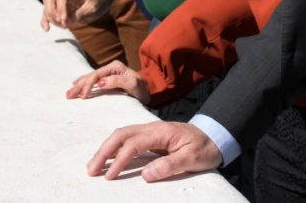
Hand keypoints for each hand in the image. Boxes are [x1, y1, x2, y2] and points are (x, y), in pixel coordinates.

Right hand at [40, 0, 111, 29]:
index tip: (65, 20)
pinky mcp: (59, 10)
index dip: (60, 8)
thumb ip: (82, 13)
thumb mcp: (94, 8)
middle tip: (63, 23)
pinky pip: (48, 14)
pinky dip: (45, 21)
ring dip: (51, 18)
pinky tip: (47, 29)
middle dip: (53, 12)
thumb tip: (68, 20)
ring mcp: (60, 2)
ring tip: (63, 26)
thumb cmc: (98, 3)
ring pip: (47, 7)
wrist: (100, 3)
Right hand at [66, 60, 150, 104]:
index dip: (88, 85)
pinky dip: (84, 83)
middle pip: (91, 75)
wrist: (150, 94)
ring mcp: (110, 73)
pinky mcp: (109, 79)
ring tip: (69, 92)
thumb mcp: (133, 86)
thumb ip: (118, 82)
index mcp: (116, 67)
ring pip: (90, 77)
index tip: (82, 97)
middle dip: (79, 85)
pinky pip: (94, 80)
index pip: (97, 75)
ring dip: (79, 84)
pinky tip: (77, 85)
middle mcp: (111, 68)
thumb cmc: (143, 90)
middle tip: (68, 95)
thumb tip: (101, 82)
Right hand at [88, 121, 222, 181]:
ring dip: (106, 149)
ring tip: (93, 165)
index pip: (133, 144)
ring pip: (122, 135)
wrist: (215, 136)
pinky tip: (108, 158)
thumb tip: (146, 174)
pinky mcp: (151, 137)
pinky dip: (114, 148)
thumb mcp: (192, 158)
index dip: (119, 160)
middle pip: (121, 135)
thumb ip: (170, 165)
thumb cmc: (205, 148)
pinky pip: (128, 140)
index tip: (109, 177)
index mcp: (161, 132)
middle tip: (91, 170)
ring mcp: (150, 131)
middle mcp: (152, 128)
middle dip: (104, 151)